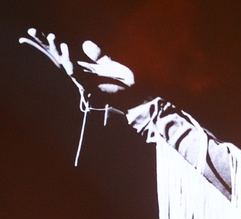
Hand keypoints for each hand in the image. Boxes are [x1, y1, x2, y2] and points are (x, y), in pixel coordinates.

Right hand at [20, 29, 134, 105]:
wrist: (138, 96)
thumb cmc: (127, 83)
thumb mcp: (111, 64)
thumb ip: (98, 55)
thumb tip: (84, 43)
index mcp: (86, 68)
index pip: (66, 55)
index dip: (54, 45)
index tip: (43, 33)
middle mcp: (82, 75)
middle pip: (60, 59)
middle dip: (48, 47)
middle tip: (34, 32)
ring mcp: (85, 81)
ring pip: (65, 66)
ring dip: (58, 52)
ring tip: (53, 38)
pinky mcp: (89, 86)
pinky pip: (75, 73)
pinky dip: (69, 62)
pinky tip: (66, 50)